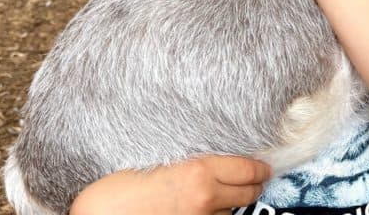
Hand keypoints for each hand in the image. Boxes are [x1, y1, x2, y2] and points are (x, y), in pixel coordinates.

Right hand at [70, 156, 270, 214]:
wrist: (103, 213)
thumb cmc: (126, 182)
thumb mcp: (166, 159)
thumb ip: (196, 160)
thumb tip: (218, 160)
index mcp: (200, 170)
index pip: (248, 170)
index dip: (260, 169)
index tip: (265, 168)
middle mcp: (205, 197)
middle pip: (248, 193)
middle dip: (253, 187)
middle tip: (255, 181)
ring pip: (230, 212)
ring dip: (229, 205)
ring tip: (218, 196)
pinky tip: (203, 210)